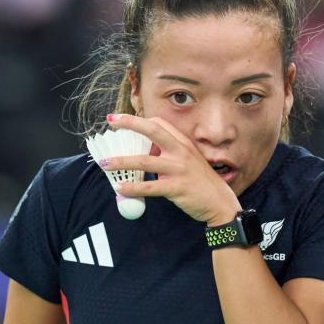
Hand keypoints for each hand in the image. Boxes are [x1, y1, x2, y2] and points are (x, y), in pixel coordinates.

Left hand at [102, 113, 240, 225]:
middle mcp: (181, 152)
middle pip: (153, 131)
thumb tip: (148, 152)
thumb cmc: (202, 181)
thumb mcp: (189, 161)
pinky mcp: (176, 188)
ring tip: (104, 164)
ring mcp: (178, 169)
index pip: (160, 124)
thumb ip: (170, 153)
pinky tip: (121, 188)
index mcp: (183, 143)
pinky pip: (150, 187)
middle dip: (130, 123)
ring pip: (145, 161)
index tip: (122, 122)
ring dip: (122, 162)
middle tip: (111, 120)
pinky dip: (133, 188)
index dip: (140, 122)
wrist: (219, 202)